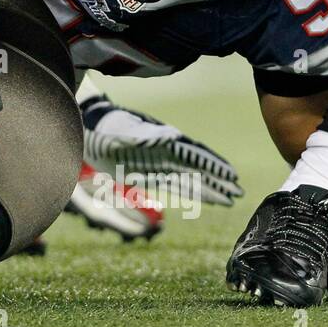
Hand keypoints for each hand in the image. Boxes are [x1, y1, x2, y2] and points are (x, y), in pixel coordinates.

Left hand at [81, 95, 241, 205]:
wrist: (87, 127)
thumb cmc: (106, 126)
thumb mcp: (123, 130)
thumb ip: (144, 134)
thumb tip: (171, 136)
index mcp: (164, 141)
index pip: (195, 155)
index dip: (213, 165)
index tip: (232, 177)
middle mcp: (166, 152)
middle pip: (199, 169)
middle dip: (219, 181)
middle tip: (240, 194)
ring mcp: (158, 163)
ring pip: (190, 179)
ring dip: (210, 189)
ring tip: (230, 200)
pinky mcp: (147, 172)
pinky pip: (175, 184)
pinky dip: (191, 192)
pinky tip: (203, 199)